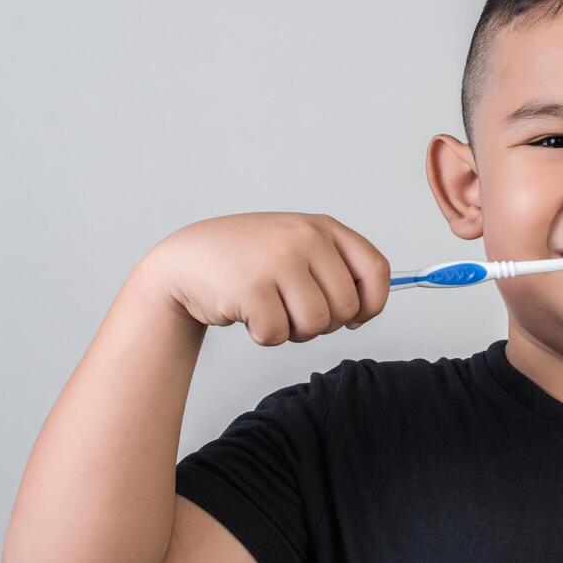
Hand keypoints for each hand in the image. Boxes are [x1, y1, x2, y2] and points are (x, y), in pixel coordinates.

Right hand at [143, 212, 391, 345]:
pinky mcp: (252, 288)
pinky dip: (265, 335)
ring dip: (294, 332)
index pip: (375, 269)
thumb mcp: (296, 246)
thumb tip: (365, 311)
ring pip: (315, 324)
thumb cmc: (248, 261)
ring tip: (272, 311)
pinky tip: (248, 314)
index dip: (372, 303)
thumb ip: (334, 269)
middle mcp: (304, 238)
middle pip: (345, 307)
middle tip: (295, 313)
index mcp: (322, 227)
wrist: (186, 261)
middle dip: (324, 324)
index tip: (356, 317)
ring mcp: (278, 261)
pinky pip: (278, 334)